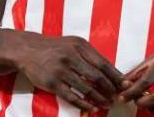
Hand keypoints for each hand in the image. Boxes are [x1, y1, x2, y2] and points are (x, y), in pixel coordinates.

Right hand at [5, 31, 123, 112]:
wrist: (28, 50)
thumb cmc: (56, 48)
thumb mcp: (74, 44)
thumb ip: (91, 55)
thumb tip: (112, 71)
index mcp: (80, 46)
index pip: (103, 63)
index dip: (115, 76)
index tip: (125, 84)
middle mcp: (71, 57)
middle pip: (97, 77)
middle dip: (110, 89)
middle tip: (118, 97)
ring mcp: (61, 70)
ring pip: (86, 88)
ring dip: (99, 98)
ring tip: (107, 104)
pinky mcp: (52, 83)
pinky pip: (71, 96)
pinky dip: (84, 104)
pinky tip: (92, 108)